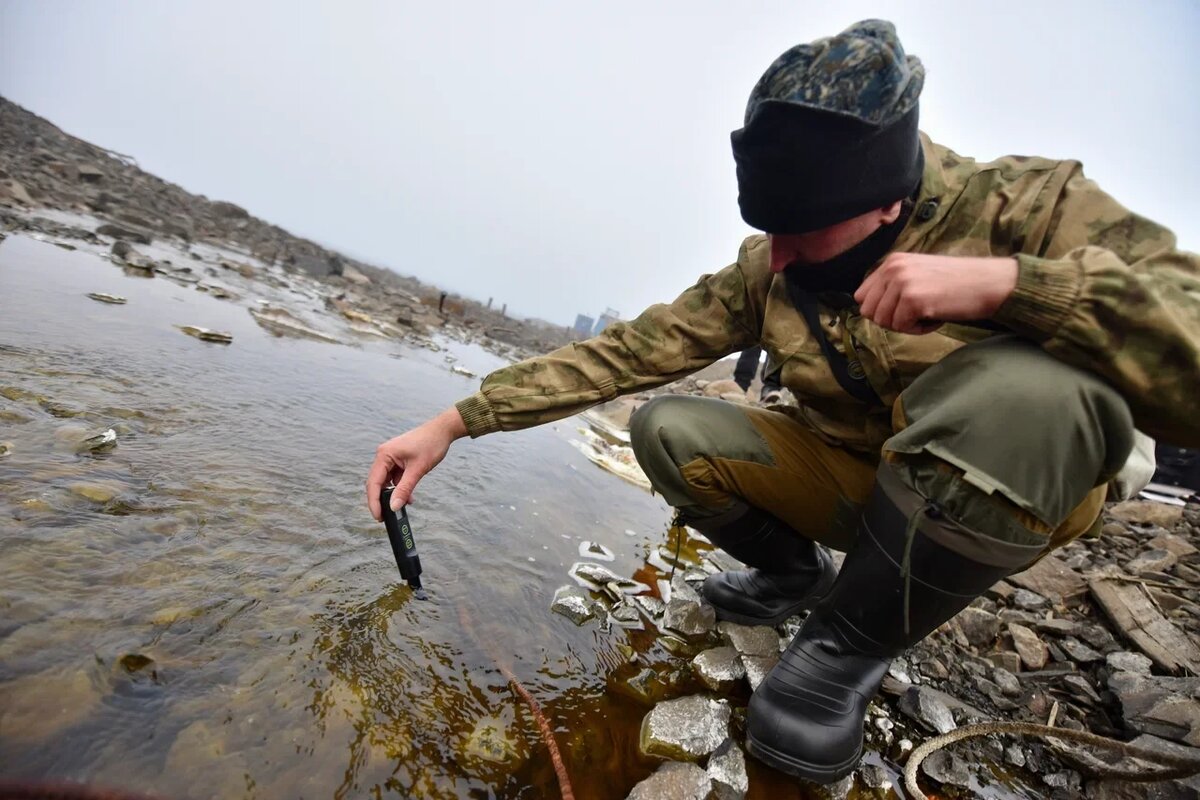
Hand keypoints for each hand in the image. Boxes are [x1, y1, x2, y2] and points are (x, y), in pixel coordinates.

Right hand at [365, 406, 467, 520]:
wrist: (443, 430)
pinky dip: (400, 487)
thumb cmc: (431, 444)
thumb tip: (393, 507)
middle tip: (385, 517)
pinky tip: (409, 496)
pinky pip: (394, 478)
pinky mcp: (398, 460)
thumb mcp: (418, 470)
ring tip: (403, 505)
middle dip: (381, 500)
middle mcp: (383, 455)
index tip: (378, 516)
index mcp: (384, 454)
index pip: (374, 482)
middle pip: (376, 483)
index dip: (374, 502)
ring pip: (386, 482)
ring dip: (393, 494)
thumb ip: (404, 489)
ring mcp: (390, 458)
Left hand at [854, 254, 1018, 333]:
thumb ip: (892, 285)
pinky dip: (919, 330)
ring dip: (907, 325)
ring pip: (884, 322)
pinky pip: (902, 328)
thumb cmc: (957, 283)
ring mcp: (902, 283)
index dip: (881, 309)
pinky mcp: (913, 300)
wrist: (990, 283)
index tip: (904, 308)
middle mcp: (893, 268)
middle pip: (869, 312)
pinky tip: (937, 316)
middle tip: (918, 313)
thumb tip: (867, 308)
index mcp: (892, 261)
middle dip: (891, 319)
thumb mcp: (918, 274)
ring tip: (930, 312)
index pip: (862, 296)